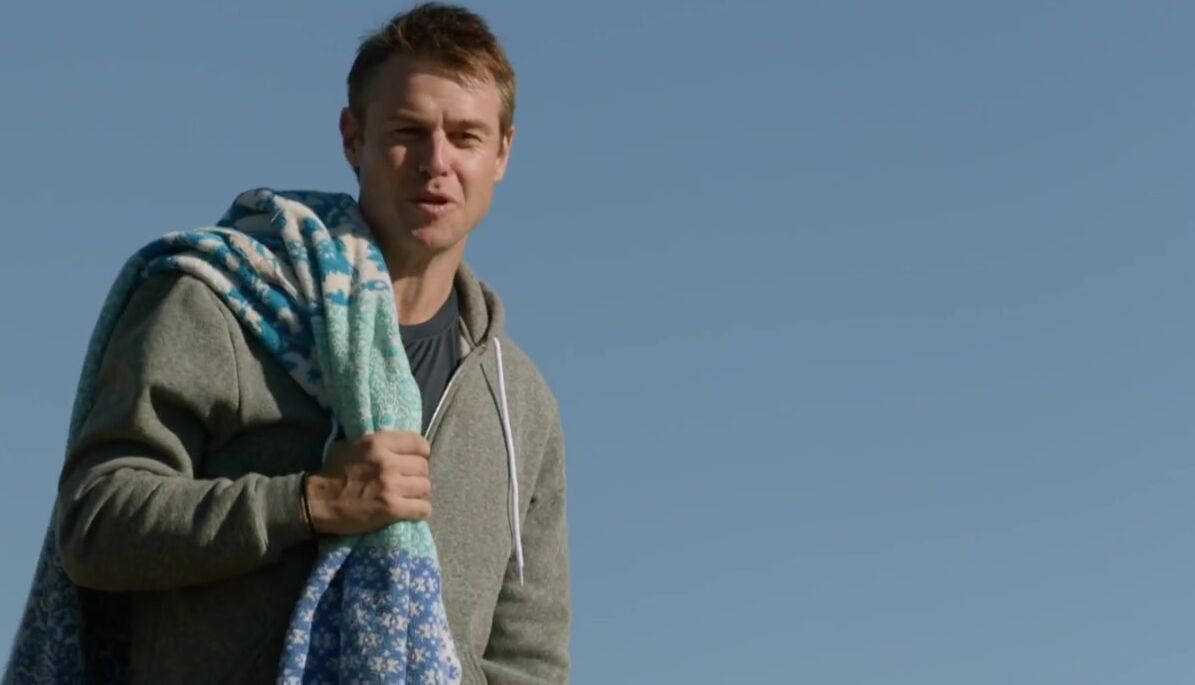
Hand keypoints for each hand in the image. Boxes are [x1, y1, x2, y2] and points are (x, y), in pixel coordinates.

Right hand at [304, 431, 431, 535]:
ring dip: (418, 494)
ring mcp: (391, 485)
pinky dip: (418, 511)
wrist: (314, 502)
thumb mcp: (352, 445)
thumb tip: (400, 445)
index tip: (413, 462)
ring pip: (425, 487)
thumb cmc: (331, 473)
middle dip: (417, 476)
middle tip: (407, 483)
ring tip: (407, 497)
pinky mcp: (391, 509)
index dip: (420, 454)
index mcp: (378, 442)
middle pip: (423, 467)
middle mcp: (387, 461)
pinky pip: (422, 508)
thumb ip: (377, 443)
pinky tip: (408, 511)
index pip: (419, 443)